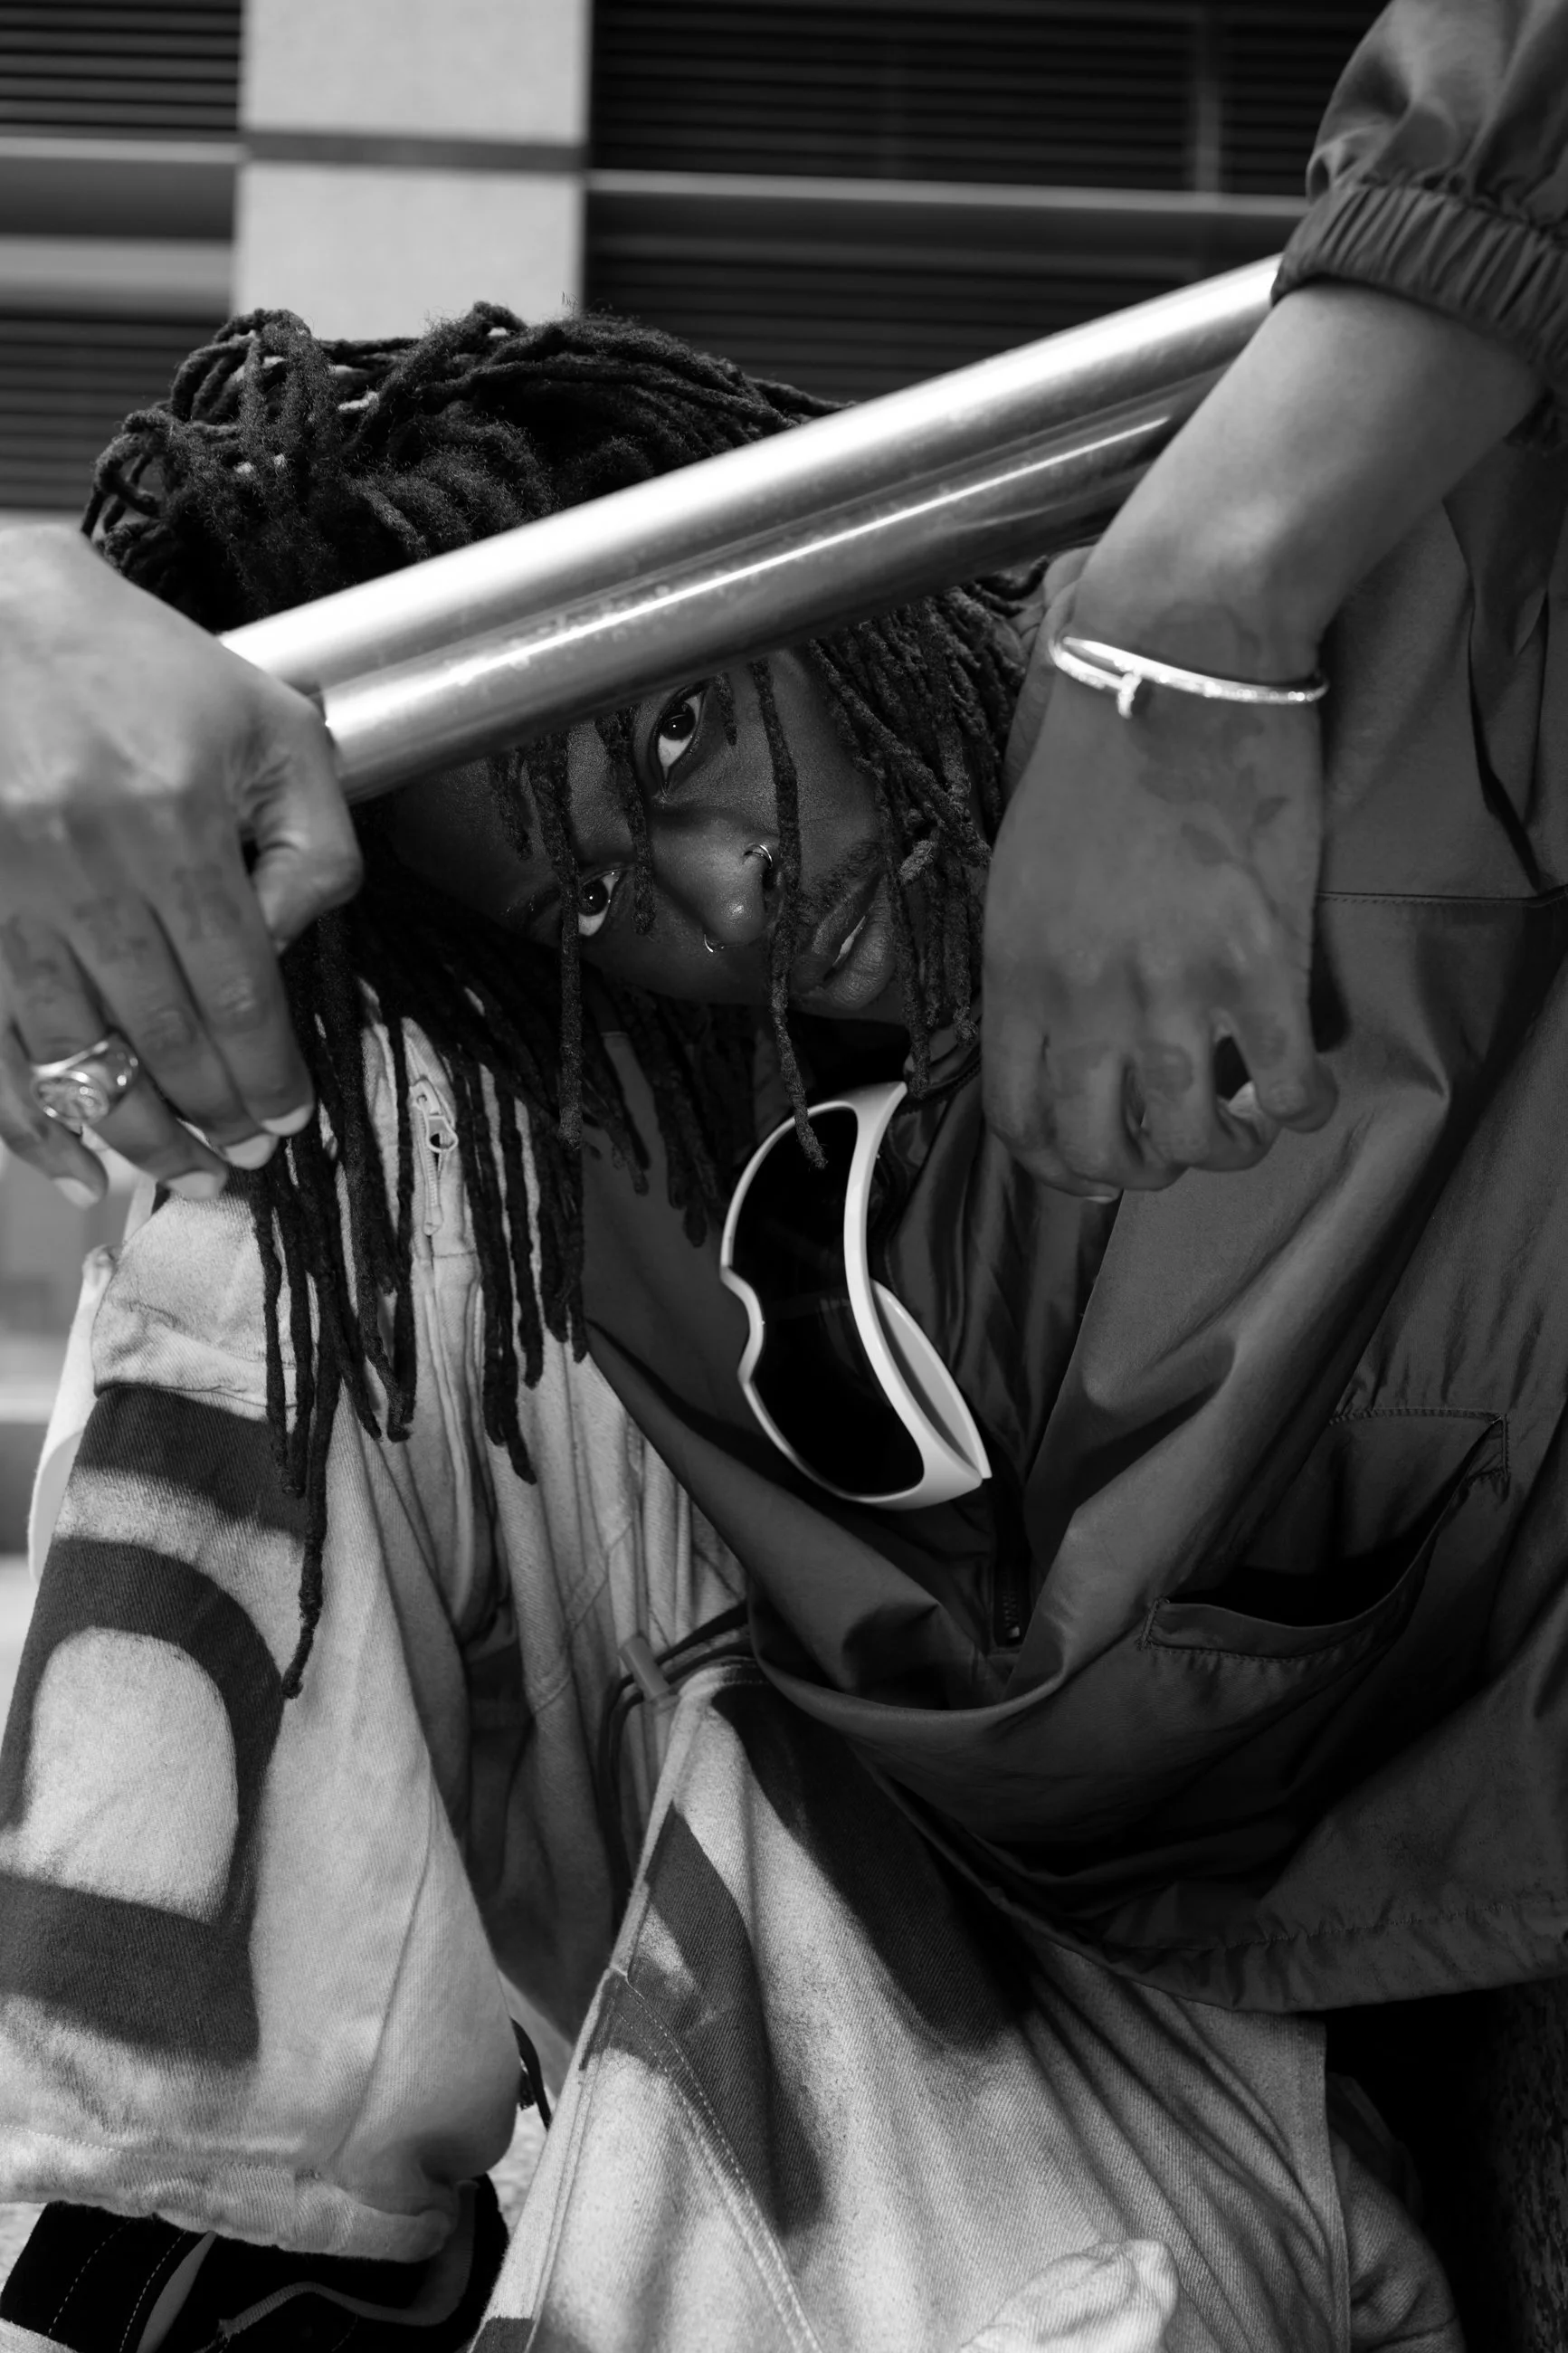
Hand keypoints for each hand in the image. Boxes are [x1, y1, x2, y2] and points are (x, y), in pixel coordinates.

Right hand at [0, 526, 359, 1203]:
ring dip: (134, 1133)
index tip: (288, 1121)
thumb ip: (310, 841)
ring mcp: (6, 891)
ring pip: (76, 1055)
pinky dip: (26, 1119)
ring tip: (182, 1173)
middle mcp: (86, 865)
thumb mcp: (270, 725)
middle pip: (162, 1035)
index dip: (266, 1071)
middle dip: (212, 1118)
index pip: (237, 987)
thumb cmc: (142, 664)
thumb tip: (287, 947)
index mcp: (175, 820)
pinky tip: (69, 1166)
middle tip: (243, 1166)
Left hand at [983, 558, 1334, 1194]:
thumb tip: (1054, 1027)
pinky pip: (1286, 1090)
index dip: (1057, 1165)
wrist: (1176, 661)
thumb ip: (1028, 957)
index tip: (1092, 1167)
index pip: (1017, 1120)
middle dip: (1138, 1171)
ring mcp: (1174, 987)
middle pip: (1101, 1150)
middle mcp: (1083, 997)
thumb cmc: (1094, 744)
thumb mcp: (1016, 864)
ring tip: (1242, 1126)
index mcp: (1014, 971)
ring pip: (1193, 1141)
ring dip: (1222, 1152)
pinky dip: (1299, 1110)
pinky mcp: (1261, 962)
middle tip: (1171, 1148)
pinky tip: (1302, 1090)